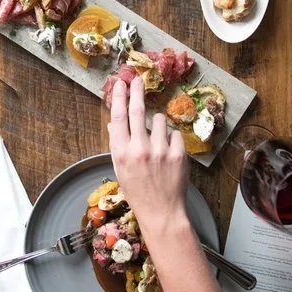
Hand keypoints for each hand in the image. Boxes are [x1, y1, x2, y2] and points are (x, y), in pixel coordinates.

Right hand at [108, 76, 189, 240]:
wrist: (161, 212)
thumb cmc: (138, 191)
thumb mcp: (121, 169)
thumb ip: (118, 144)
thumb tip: (114, 123)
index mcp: (122, 152)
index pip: (118, 117)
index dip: (118, 97)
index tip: (120, 84)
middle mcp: (139, 148)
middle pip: (138, 111)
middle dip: (136, 92)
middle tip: (137, 80)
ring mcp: (160, 150)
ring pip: (160, 120)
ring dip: (158, 126)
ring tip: (158, 144)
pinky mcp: (178, 153)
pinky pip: (174, 134)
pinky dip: (172, 140)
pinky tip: (169, 154)